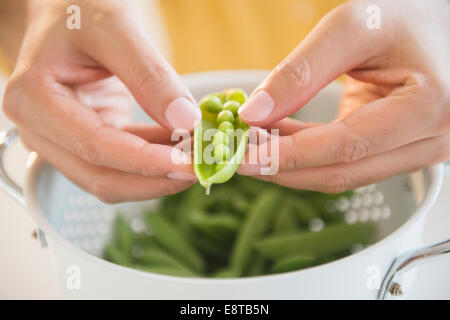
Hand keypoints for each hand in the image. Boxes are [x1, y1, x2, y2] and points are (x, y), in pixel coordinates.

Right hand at [2, 0, 200, 202]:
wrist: (60, 12)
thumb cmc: (77, 9)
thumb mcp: (115, 29)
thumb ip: (150, 76)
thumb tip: (186, 121)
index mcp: (34, 101)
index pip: (96, 147)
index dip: (146, 162)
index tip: (189, 166)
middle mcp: (39, 130)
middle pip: (101, 176)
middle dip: (153, 179)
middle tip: (200, 170)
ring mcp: (60, 140)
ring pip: (111, 178)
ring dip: (155, 176)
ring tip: (195, 159)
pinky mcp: (83, 140)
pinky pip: (119, 163)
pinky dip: (151, 161)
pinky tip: (180, 148)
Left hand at [238, 0, 449, 192]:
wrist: (435, 24)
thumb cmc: (404, 16)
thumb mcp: (351, 28)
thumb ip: (300, 72)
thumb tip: (254, 113)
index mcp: (427, 106)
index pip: (346, 146)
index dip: (289, 156)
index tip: (244, 158)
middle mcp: (431, 139)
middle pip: (342, 171)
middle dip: (284, 167)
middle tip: (239, 156)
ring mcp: (418, 150)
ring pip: (343, 173)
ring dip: (293, 164)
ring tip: (253, 143)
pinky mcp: (399, 150)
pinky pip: (347, 163)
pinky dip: (309, 155)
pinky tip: (279, 139)